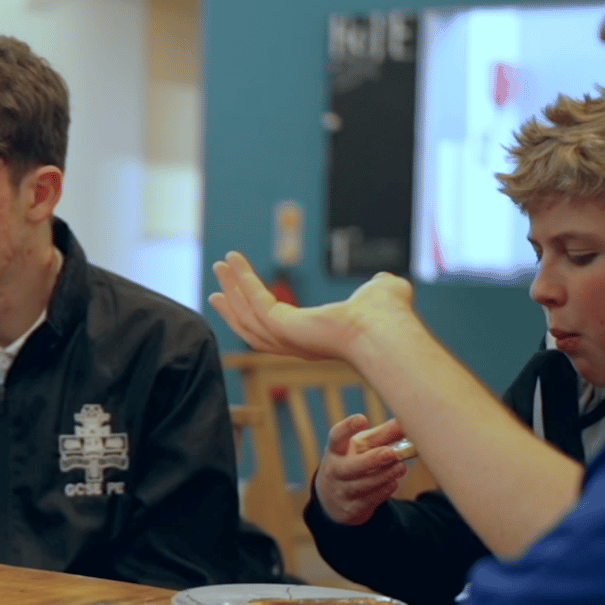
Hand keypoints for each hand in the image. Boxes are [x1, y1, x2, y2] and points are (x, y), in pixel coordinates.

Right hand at [207, 251, 416, 361]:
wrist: (385, 330)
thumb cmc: (388, 318)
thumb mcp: (380, 294)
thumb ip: (376, 287)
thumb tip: (383, 280)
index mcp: (312, 340)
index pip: (275, 329)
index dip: (256, 313)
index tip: (242, 298)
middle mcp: (294, 344)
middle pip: (251, 326)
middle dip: (233, 304)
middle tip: (216, 286)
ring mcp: (285, 338)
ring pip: (246, 313)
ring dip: (231, 287)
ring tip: (220, 265)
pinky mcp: (281, 326)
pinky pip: (254, 300)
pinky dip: (242, 278)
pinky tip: (234, 260)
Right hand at [315, 415, 410, 525]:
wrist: (332, 498)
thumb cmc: (352, 462)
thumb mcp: (361, 448)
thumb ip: (383, 435)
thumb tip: (408, 421)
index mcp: (335, 451)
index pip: (336, 437)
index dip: (347, 428)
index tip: (362, 419)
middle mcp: (334, 471)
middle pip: (350, 467)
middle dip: (372, 459)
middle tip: (391, 452)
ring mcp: (341, 491)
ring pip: (363, 485)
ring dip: (384, 476)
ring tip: (401, 467)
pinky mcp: (351, 509)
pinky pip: (369, 500)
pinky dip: (383, 491)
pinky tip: (393, 483)